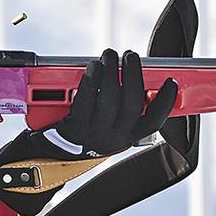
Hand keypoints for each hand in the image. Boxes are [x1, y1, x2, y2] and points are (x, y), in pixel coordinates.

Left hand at [0, 48, 176, 215]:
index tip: (170, 82)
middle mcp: (114, 140)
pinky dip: (91, 79)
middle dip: (134, 74)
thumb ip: (116, 109)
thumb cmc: (76, 138)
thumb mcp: (103, 129)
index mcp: (126, 139)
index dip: (165, 102)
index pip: (154, 122)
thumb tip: (124, 76)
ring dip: (111, 71)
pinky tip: (92, 67)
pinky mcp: (74, 129)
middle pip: (134, 103)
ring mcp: (94, 136)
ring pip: (110, 98)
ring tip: (109, 56)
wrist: (45, 160)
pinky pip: (86, 99)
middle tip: (130, 55)